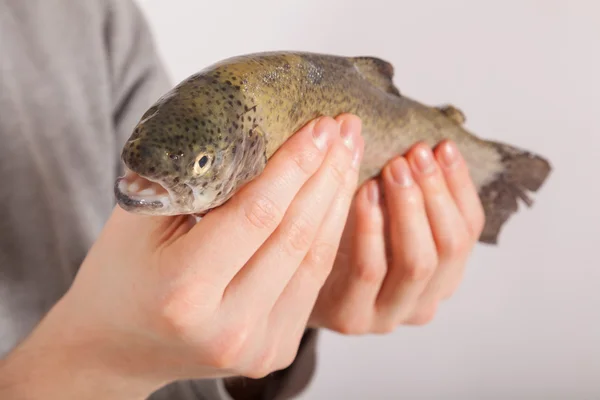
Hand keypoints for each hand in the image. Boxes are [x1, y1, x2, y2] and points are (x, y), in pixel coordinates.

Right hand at [0, 115, 363, 398]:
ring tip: (349, 156)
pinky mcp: (275, 350)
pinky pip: (312, 283)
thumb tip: (253, 133)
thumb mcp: (139, 219)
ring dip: (337, 202)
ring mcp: (257, 347)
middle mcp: (227, 328)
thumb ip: (192, 182)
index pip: (257, 214)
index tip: (320, 126)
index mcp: (184, 291)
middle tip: (346, 130)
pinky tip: (336, 201)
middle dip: (327, 175)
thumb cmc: (120, 274)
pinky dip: (329, 237)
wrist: (117, 346)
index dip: (295, 165)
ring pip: (315, 259)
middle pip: (295, 236)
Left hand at [309, 140, 484, 332]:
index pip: (468, 229)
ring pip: (417, 262)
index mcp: (441, 276)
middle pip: (450, 247)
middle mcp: (424, 301)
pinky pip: (369, 269)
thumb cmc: (342, 243)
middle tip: (416, 153)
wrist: (295, 286)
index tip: (443, 146)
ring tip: (394, 168)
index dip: (460, 185)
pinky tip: (364, 193)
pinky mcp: (353, 318)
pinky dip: (371, 228)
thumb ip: (407, 189)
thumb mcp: (383, 216)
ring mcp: (390, 316)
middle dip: (436, 193)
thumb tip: (424, 141)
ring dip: (409, 208)